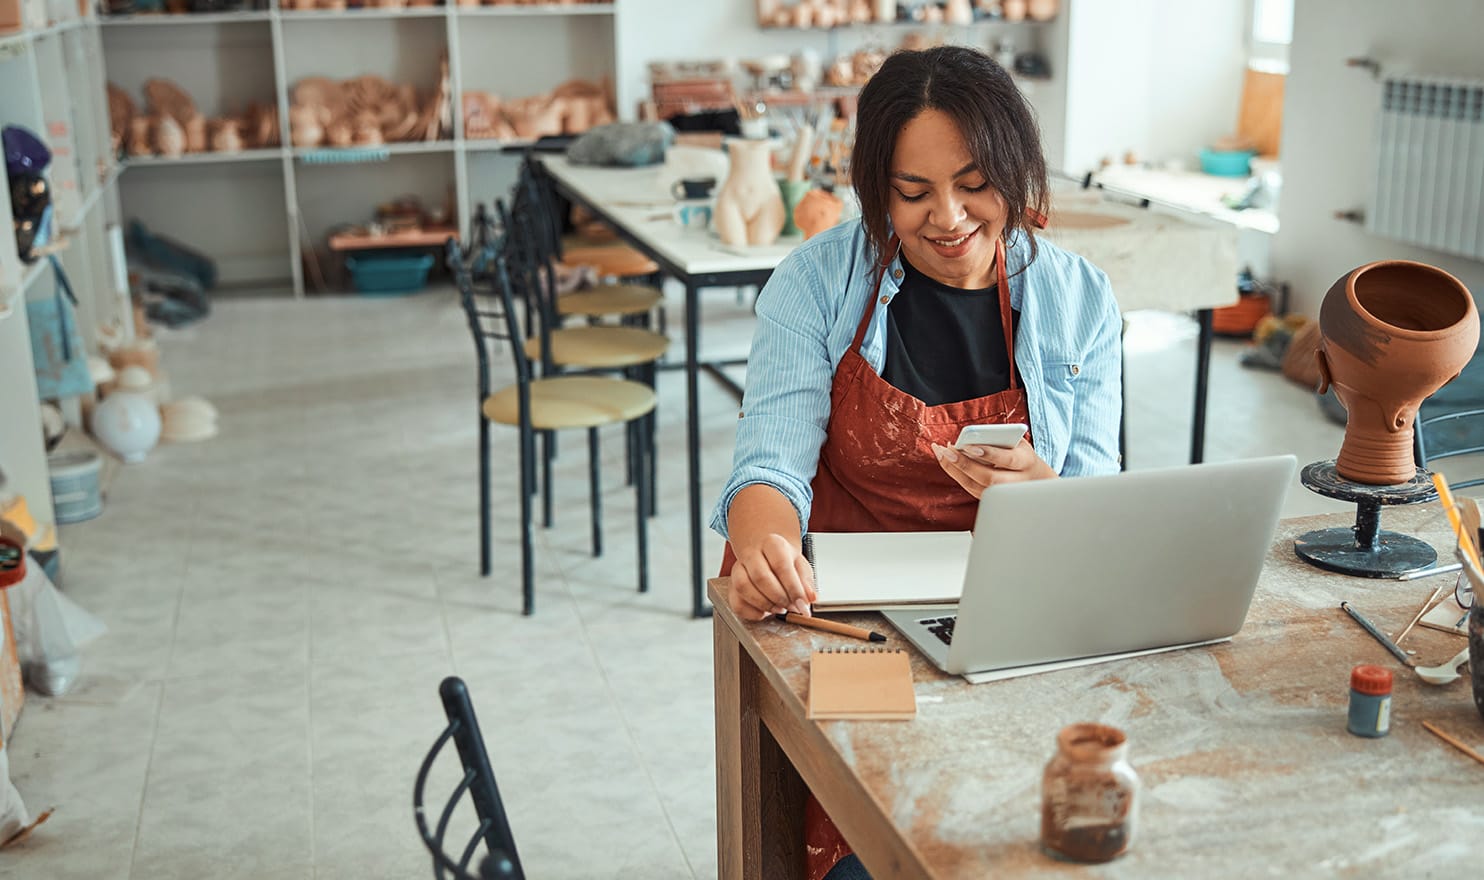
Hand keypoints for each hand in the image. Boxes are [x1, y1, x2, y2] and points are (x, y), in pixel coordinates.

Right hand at [729, 533, 816, 621]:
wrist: (766, 553)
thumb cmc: (784, 560)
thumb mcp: (800, 565)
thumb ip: (806, 582)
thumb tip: (810, 598)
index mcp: (772, 544)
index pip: (780, 565)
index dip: (792, 587)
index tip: (802, 604)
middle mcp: (751, 553)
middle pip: (760, 577)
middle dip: (779, 597)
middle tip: (791, 606)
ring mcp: (738, 568)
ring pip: (743, 587)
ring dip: (764, 604)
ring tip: (779, 608)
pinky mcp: (732, 585)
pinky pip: (736, 602)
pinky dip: (751, 612)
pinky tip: (765, 612)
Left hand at [929, 438, 1056, 498]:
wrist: (1035, 480)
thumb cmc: (1021, 455)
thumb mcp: (1017, 443)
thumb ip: (999, 439)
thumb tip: (972, 438)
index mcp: (1026, 462)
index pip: (1007, 459)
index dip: (989, 453)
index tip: (970, 446)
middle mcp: (1016, 481)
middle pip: (989, 478)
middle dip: (966, 464)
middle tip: (948, 451)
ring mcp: (1003, 494)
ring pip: (976, 487)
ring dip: (955, 470)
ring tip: (942, 453)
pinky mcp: (991, 499)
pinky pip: (970, 488)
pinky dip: (956, 474)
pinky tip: (946, 460)